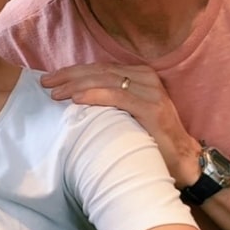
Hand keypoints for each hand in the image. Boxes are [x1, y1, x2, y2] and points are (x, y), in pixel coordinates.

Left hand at [41, 63, 201, 187]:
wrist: (184, 160)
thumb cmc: (151, 139)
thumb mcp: (128, 114)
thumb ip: (110, 102)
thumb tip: (75, 98)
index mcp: (139, 75)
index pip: (99, 68)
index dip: (73, 72)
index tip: (51, 78)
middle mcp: (145, 77)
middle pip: (99, 71)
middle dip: (69, 76)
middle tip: (45, 82)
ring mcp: (150, 90)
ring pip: (105, 80)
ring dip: (76, 84)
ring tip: (55, 91)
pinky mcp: (151, 106)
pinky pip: (117, 96)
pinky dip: (94, 95)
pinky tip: (76, 98)